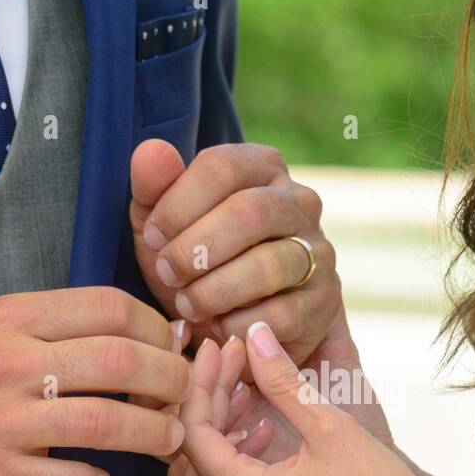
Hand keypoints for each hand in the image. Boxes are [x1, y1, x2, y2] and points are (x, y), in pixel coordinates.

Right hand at [0, 287, 191, 475]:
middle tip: (185, 396)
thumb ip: (48, 330)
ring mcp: (0, 422)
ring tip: (168, 439)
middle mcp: (8, 364)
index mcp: (10, 320)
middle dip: (171, 379)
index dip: (159, 329)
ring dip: (154, 433)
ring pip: (108, 420)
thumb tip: (131, 334)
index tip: (172, 348)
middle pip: (122, 360)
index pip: (110, 308)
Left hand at [128, 140, 340, 364]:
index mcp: (263, 168)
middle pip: (248, 212)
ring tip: (187, 304)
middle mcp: (300, 202)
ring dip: (213, 291)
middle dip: (195, 250)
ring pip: (267, 265)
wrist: (236, 320)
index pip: (221, 167)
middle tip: (167, 274)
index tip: (152, 237)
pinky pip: (281, 314)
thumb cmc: (197, 261)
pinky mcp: (323, 302)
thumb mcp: (164, 225)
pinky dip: (238, 325)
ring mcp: (319, 252)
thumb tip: (151, 150)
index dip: (177, 205)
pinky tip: (219, 326)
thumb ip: (154, 187)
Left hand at [168, 321, 441, 475]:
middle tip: (235, 367)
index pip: (194, 433)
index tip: (219, 347)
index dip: (202, 383)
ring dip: (224, 440)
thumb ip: (283, 381)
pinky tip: (274, 443)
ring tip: (254, 405)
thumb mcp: (330, 427)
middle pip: (193, 461)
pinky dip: (242, 468)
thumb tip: (254, 335)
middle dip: (208, 407)